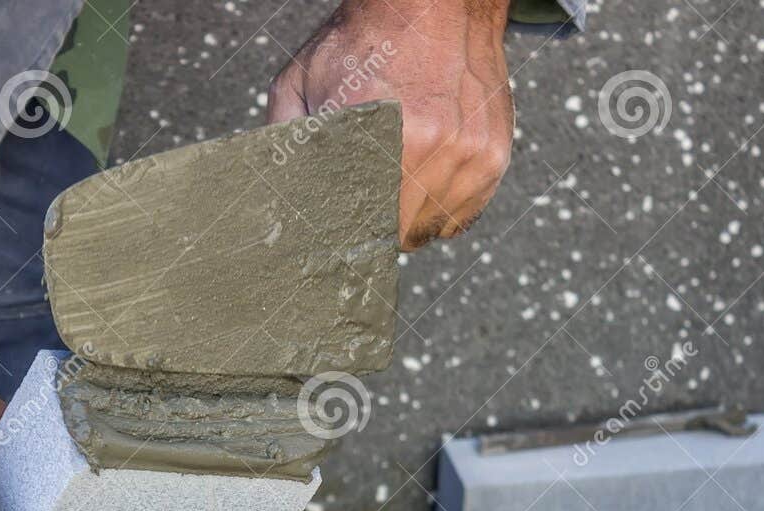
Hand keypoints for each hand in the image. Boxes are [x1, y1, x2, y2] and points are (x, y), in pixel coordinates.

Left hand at [269, 0, 514, 249]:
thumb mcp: (302, 80)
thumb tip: (272, 193)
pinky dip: (440, 212)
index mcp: (373, 128)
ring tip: (396, 184)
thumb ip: (284, 138)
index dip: (342, 231)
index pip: (354, 218)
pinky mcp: (491, 156)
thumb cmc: (363, 42)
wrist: (437, 4)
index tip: (334, 229)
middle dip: (375, 228)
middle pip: (394, 235)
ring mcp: (464, 152)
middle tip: (365, 206)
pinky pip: (460, 219)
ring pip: (427, 232)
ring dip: (408, 221)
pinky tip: (425, 183)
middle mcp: (426, 144)